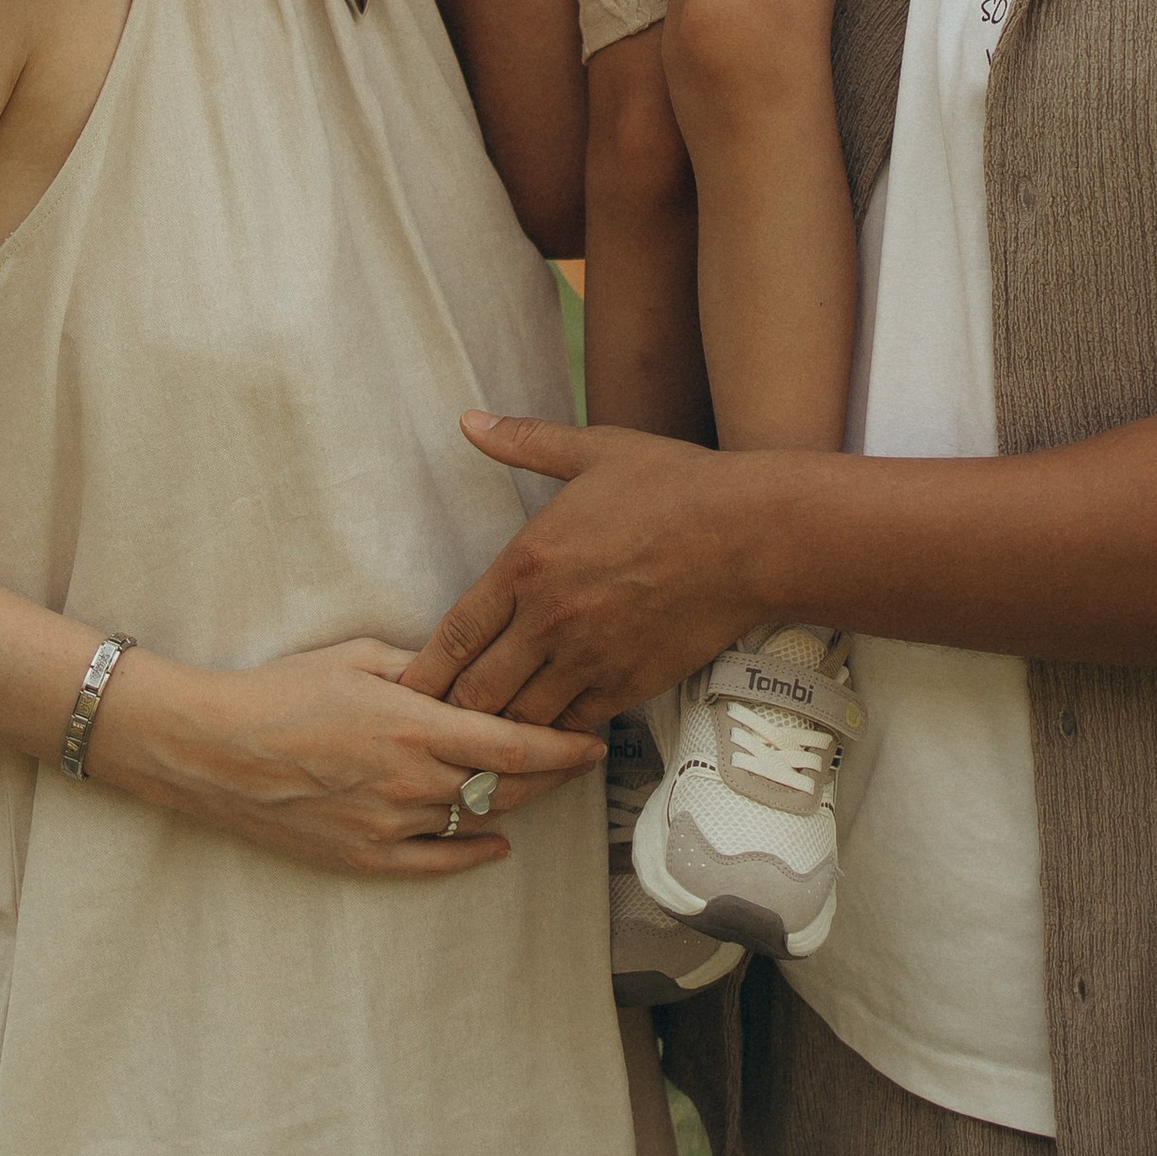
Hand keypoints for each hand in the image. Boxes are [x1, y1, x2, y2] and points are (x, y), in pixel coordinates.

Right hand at [98, 636, 603, 875]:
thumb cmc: (280, 692)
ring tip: (541, 786)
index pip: (514, 743)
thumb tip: (464, 670)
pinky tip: (497, 842)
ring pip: (478, 820)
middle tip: (579, 759)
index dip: (563, 746)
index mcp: (416, 725)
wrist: (212, 749)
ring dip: (516, 804)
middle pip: (508, 785)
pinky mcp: (364, 856)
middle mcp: (413, 781)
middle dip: (552, 773)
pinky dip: (474, 853)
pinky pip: (437, 862)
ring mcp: (391, 825)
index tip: (595, 741)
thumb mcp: (357, 656)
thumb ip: (421, 665)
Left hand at [402, 418, 764, 727]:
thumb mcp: (595, 450)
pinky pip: (574, 726)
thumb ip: (525, 441)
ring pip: (522, 719)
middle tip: (442, 722)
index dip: (426, 669)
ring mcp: (589, 657)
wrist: (749, 535)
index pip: (455, 633)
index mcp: (527, 562)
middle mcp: (549, 618)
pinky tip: (549, 731)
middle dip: (455, 709)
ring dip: (503, 728)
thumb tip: (469, 419)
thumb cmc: (674, 485)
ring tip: (489, 736)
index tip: (408, 691)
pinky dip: (556, 734)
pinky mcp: (629, 684)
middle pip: (477, 690)